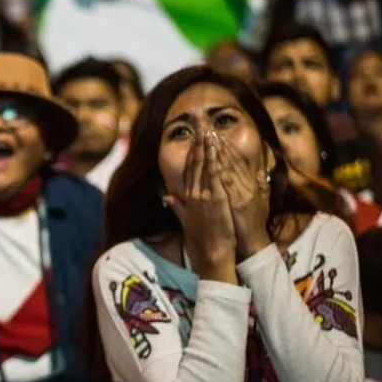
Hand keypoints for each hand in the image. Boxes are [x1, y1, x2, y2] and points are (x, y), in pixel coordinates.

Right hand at [165, 134, 236, 282]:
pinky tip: (214, 147)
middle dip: (197, 143)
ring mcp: (204, 196)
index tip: (194, 139)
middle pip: (194, 163)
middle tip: (199, 125)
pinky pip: (214, 175)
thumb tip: (166, 197)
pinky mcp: (215, 199)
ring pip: (203, 166)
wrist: (211, 256)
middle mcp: (194, 194)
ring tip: (207, 129)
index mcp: (189, 199)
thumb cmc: (201, 243)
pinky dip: (213, 159)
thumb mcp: (186, 223)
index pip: (189, 171)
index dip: (191, 153)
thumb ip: (178, 207)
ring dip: (205, 146)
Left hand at [209, 132, 270, 258]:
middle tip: (209, 130)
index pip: (237, 163)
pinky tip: (214, 161)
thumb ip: (260, 185)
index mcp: (250, 186)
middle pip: (233, 162)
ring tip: (210, 139)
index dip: (227, 149)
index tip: (217, 136)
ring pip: (230, 169)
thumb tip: (262, 171)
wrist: (255, 243)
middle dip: (221, 146)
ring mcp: (244, 194)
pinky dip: (222, 171)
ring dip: (220, 154)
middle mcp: (247, 187)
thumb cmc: (254, 224)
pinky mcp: (239, 203)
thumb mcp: (260, 202)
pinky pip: (229, 185)